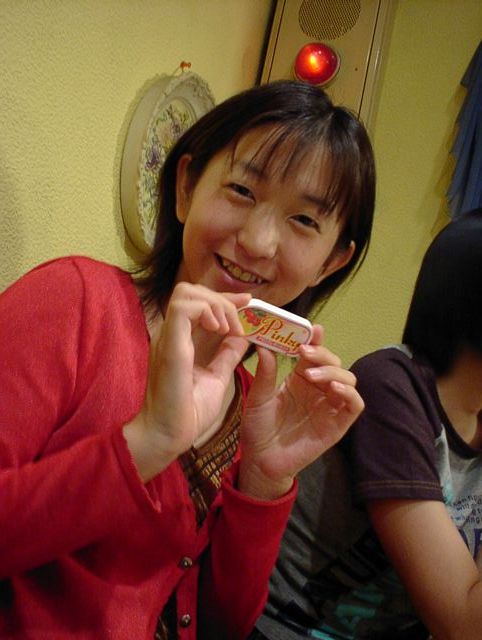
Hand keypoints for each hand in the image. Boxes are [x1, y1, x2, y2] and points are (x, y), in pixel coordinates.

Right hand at [124, 283, 249, 479]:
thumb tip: (241, 337)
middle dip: (222, 298)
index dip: (225, 298)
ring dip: (215, 304)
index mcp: (181, 340)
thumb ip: (226, 355)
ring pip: (186, 292)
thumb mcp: (216, 377)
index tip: (248, 303)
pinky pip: (183, 307)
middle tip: (240, 321)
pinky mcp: (170, 344)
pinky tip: (219, 329)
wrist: (168, 435)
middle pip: (191, 291)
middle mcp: (172, 334)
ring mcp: (168, 336)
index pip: (199, 302)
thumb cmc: (188, 412)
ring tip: (228, 328)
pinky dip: (206, 311)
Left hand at [239, 325, 363, 499]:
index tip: (312, 330)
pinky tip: (333, 389)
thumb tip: (264, 345)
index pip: (314, 354)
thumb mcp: (258, 397)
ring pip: (347, 379)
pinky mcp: (338, 425)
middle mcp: (318, 389)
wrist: (260, 460)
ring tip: (312, 375)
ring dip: (333, 372)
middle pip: (333, 363)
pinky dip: (349, 393)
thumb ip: (265, 373)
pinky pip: (354, 405)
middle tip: (304, 353)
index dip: (316, 340)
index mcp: (300, 378)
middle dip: (322, 354)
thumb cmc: (258, 428)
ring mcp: (330, 406)